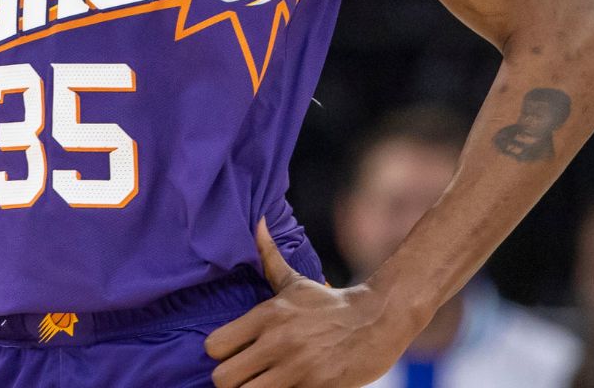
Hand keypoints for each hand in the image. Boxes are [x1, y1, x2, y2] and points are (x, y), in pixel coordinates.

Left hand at [206, 223, 421, 386]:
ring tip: (266, 383)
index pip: (214, 345)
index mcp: (267, 315)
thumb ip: (269, 257)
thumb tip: (257, 222)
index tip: (235, 353)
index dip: (220, 354)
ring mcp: (298, 368)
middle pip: (223, 379)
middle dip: (233, 381)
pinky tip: (290, 386)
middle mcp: (278, 341)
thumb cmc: (330, 304)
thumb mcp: (296, 282)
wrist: (380, 319)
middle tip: (248, 376)